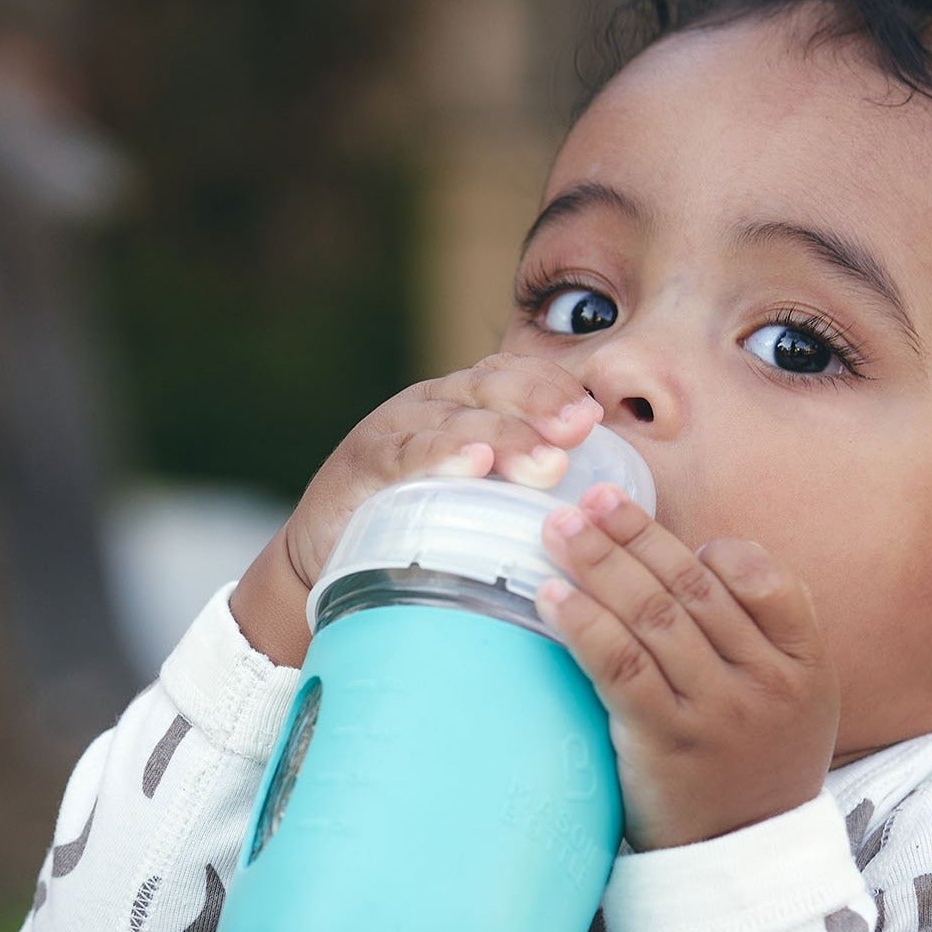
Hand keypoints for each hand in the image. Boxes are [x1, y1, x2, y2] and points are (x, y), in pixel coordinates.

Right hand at [231, 354, 602, 663]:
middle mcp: (433, 405)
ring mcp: (396, 429)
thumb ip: (527, 487)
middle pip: (494, 389)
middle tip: (579, 430)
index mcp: (468, 404)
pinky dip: (439, 455)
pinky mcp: (362, 465)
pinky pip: (404, 453)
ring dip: (505, 437)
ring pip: (457, 420)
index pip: (517, 376)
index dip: (555, 388)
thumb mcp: (477, 495)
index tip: (594, 417)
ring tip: (546, 463)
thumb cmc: (418, 525)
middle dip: (541, 405)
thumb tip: (604, 509)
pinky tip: (471, 463)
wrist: (326, 555)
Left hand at [536, 484, 839, 850]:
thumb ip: (760, 633)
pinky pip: (621, 667)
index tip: (659, 525)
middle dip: (634, 535)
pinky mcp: (667, 744)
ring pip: (654, 618)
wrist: (742, 860)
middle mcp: (768, 684)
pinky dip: (584, 624)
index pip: (765, 581)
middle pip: (694, 589)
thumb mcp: (794, 700)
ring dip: (600, 564)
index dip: (708, 547)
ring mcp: (718, 714)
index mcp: (806, 664)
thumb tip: (682, 558)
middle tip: (587, 499)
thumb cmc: (754, 766)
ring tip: (557, 530)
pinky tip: (550, 597)